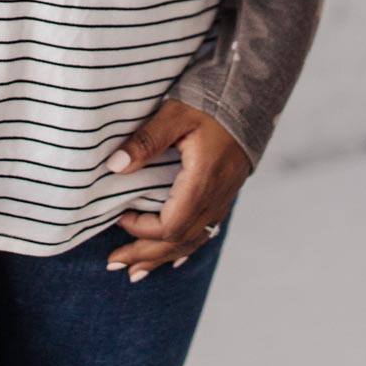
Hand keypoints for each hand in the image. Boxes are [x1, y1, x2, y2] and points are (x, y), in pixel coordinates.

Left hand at [104, 99, 250, 278]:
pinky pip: (206, 230)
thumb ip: (145, 140)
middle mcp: (216, 196)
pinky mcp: (226, 193)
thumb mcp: (174, 113)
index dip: (142, 229)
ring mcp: (224, 197)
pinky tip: (176, 257)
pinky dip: (186, 247)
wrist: (251, 93)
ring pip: (193, 239)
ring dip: (163, 257)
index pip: (170, 224)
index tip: (118, 217)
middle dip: (146, 254)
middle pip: (179, 240)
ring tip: (136, 271)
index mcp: (202, 181)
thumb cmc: (211, 99)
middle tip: (114, 265)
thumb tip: (114, 167)